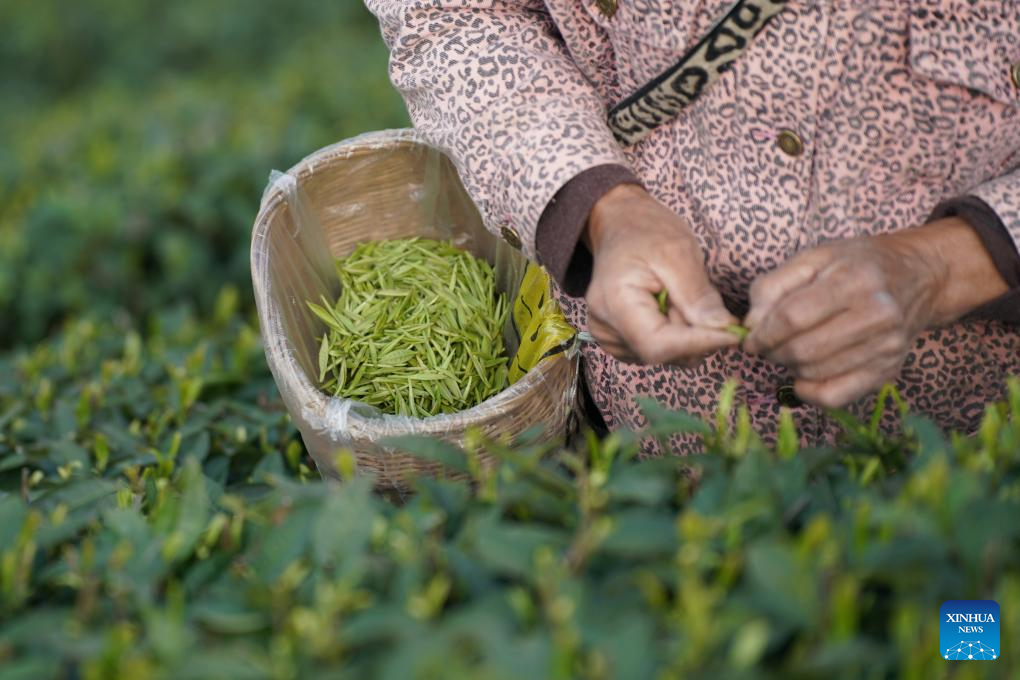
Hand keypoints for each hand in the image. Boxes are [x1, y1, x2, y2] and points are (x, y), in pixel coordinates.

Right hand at [584, 184, 738, 364]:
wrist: (621, 226)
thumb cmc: (647, 231)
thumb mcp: (678, 252)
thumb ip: (698, 295)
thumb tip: (723, 329)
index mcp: (613, 302)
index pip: (658, 345)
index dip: (698, 344)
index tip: (734, 334)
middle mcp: (604, 327)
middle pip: (662, 353)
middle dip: (694, 335)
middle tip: (703, 300)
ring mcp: (609, 338)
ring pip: (665, 356)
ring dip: (686, 334)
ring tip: (680, 297)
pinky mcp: (619, 342)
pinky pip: (659, 351)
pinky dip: (675, 334)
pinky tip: (671, 308)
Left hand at [744, 218, 1008, 407]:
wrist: (918, 276)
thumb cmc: (856, 264)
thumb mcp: (813, 258)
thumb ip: (773, 286)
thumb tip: (751, 325)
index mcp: (855, 280)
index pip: (794, 317)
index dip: (763, 333)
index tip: (751, 338)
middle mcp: (877, 315)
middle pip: (804, 349)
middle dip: (773, 352)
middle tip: (766, 345)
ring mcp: (887, 346)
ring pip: (816, 373)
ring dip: (789, 367)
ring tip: (788, 350)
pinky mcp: (889, 370)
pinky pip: (837, 396)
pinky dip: (810, 392)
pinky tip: (804, 376)